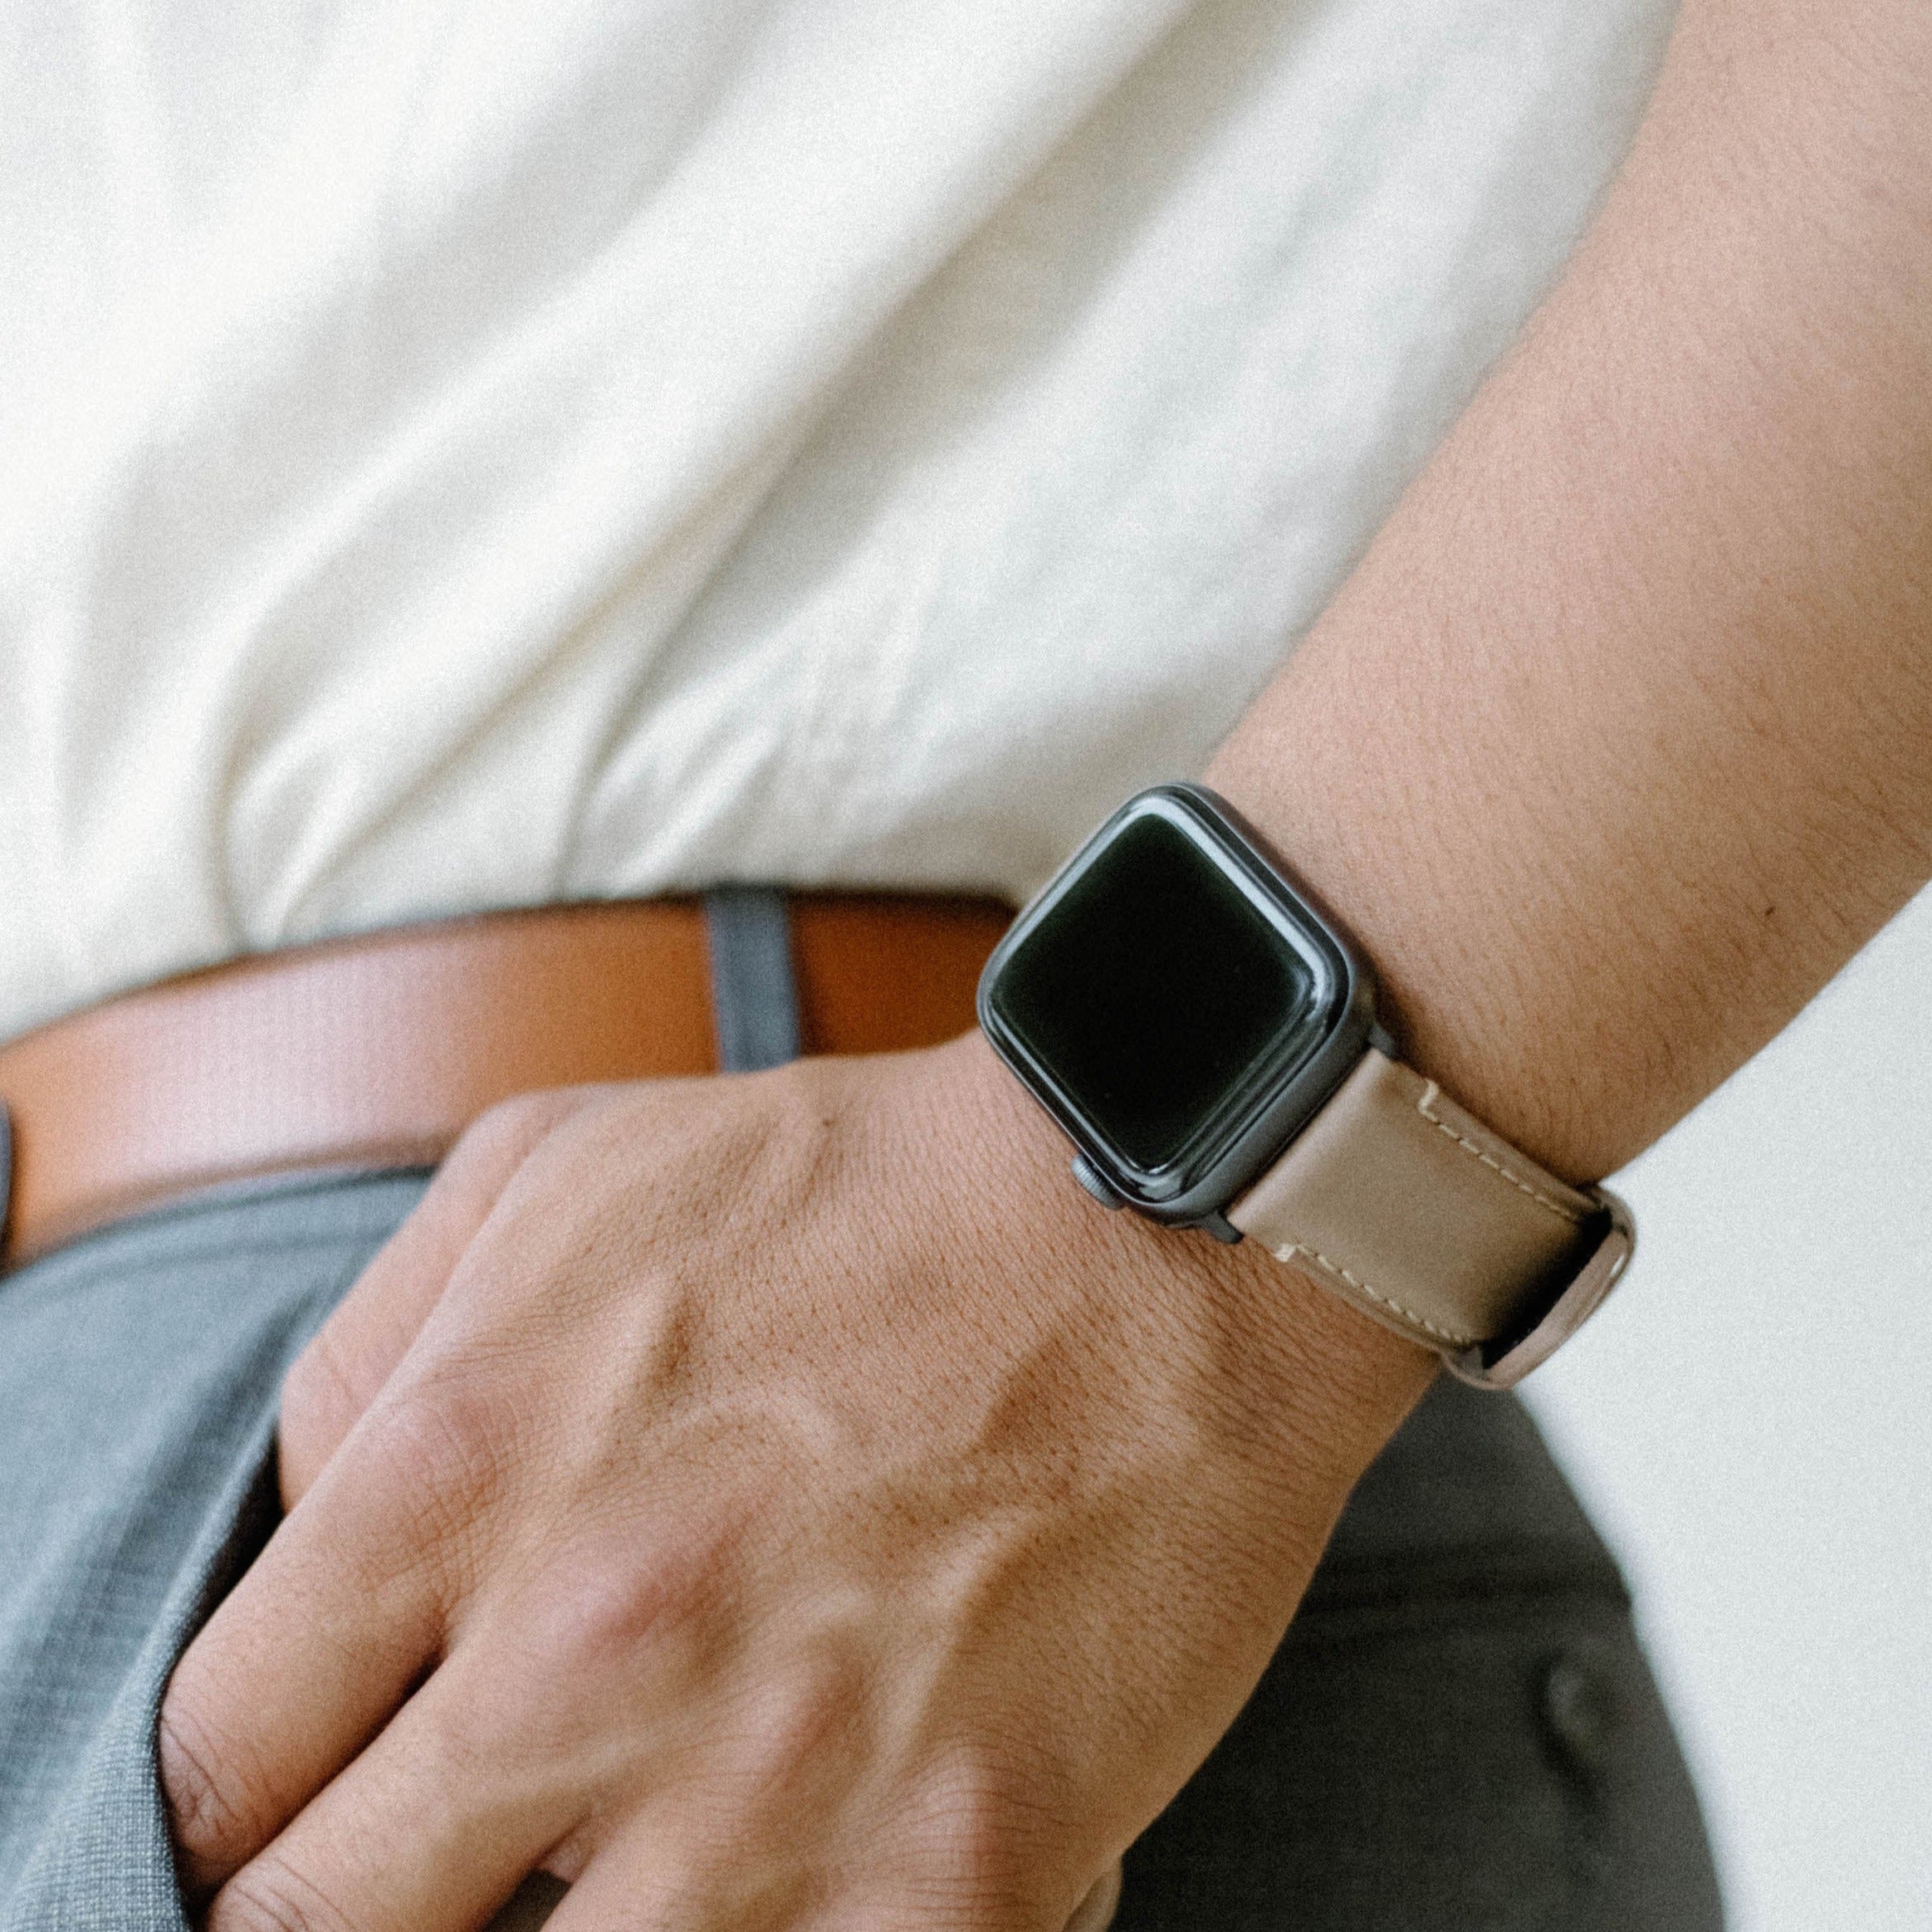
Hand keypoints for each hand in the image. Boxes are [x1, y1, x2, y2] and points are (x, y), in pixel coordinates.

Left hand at [158, 1035, 1430, 1929]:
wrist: (1163, 1224)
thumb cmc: (861, 1185)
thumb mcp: (557, 1171)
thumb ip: (379, 1352)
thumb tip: (313, 1517)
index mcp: (459, 1474)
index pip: (213, 1765)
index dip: (240, 1805)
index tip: (312, 1799)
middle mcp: (581, 1657)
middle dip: (356, 1909)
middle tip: (437, 1865)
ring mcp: (768, 1787)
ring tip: (629, 1852)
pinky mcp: (946, 1872)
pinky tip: (788, 1875)